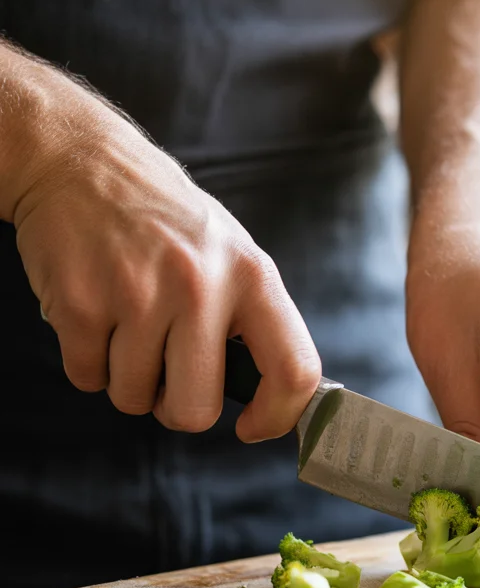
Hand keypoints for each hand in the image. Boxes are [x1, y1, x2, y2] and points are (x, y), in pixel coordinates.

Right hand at [10, 81, 319, 441]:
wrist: (78, 160)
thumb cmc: (165, 220)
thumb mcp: (231, 254)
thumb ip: (252, 321)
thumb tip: (274, 397)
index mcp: (252, 275)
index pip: (293, 370)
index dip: (276, 416)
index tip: (252, 427)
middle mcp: (200, 286)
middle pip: (196, 410)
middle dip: (176, 407)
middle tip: (167, 374)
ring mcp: (137, 295)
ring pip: (134, 398)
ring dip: (127, 379)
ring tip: (127, 324)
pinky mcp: (80, 303)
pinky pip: (88, 379)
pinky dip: (88, 362)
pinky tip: (96, 314)